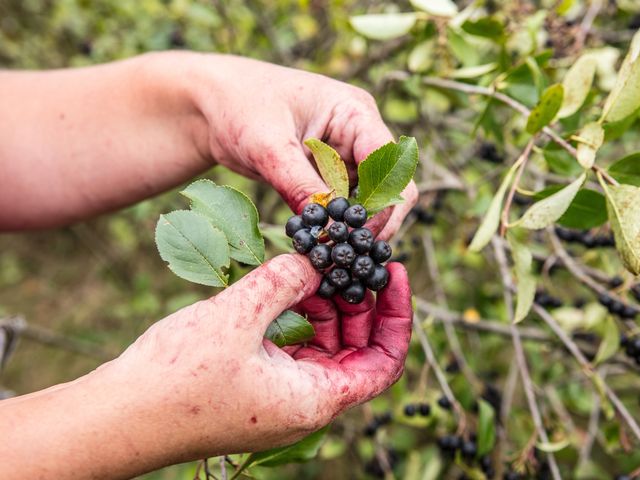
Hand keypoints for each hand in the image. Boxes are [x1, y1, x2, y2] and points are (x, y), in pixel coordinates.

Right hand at [0, 254, 411, 477]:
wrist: (117, 418)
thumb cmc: (176, 380)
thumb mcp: (237, 316)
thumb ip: (284, 281)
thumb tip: (315, 260)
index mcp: (314, 400)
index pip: (384, 362)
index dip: (397, 316)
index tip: (393, 272)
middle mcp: (304, 404)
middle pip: (357, 351)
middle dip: (359, 303)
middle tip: (353, 259)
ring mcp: (279, 398)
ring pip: (325, 348)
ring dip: (326, 307)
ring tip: (317, 266)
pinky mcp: (255, 387)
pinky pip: (293, 349)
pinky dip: (298, 317)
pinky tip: (285, 284)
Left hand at [187, 54, 417, 239]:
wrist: (211, 104)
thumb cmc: (239, 106)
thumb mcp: (268, 146)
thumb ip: (298, 184)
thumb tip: (324, 228)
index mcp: (355, 113)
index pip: (387, 164)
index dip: (382, 203)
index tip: (357, 236)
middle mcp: (358, 134)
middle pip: (388, 187)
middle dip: (373, 222)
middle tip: (348, 256)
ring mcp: (345, 156)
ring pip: (368, 202)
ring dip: (353, 228)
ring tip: (332, 255)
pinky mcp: (329, 176)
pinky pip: (343, 207)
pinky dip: (335, 227)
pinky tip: (320, 246)